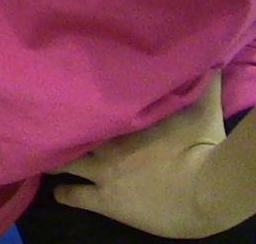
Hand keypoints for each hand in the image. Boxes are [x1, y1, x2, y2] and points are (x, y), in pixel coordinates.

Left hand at [53, 73, 238, 237]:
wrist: (206, 190)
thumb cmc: (205, 146)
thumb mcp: (204, 105)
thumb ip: (202, 81)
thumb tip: (210, 54)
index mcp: (128, 117)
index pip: (94, 101)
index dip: (82, 98)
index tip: (71, 89)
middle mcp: (108, 141)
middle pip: (71, 129)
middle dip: (60, 125)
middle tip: (49, 123)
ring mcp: (102, 171)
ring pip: (64, 161)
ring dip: (55, 159)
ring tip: (45, 155)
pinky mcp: (104, 200)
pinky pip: (72, 195)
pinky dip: (63, 193)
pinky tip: (58, 191)